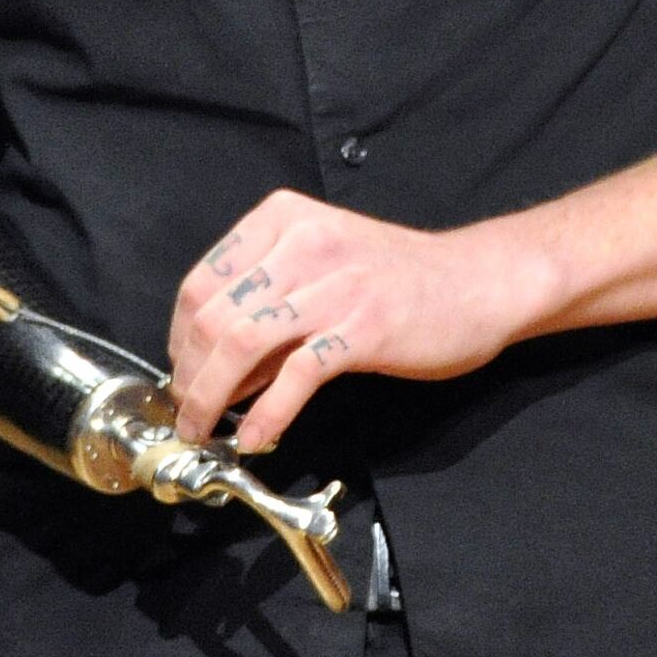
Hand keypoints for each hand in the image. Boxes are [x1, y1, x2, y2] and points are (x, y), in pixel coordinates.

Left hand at [166, 189, 556, 450]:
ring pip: (240, 344)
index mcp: (283, 219)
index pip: (200, 282)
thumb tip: (212, 368)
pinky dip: (266, 414)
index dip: (178, 339)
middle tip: (188, 415)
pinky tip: (257, 437)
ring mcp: (335, 284)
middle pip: (212, 316)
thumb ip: (267, 307)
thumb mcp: (322, 269)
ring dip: (211, 398)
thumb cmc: (398, 278)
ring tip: (205, 430)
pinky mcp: (364, 326)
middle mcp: (304, 242)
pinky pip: (295, 376)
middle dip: (189, 377)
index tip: (181, 375)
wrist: (478, 282)